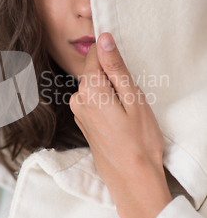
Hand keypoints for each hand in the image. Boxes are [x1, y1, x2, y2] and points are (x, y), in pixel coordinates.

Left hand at [69, 33, 172, 217]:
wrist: (132, 179)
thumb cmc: (139, 141)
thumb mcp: (134, 98)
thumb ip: (115, 67)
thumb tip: (103, 38)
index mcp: (89, 90)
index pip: (94, 55)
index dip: (112, 57)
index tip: (124, 71)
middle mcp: (77, 100)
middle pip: (95, 73)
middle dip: (113, 78)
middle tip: (131, 99)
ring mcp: (78, 113)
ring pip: (95, 88)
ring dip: (110, 93)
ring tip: (126, 113)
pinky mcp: (82, 123)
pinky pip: (93, 102)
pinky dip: (106, 105)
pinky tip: (119, 121)